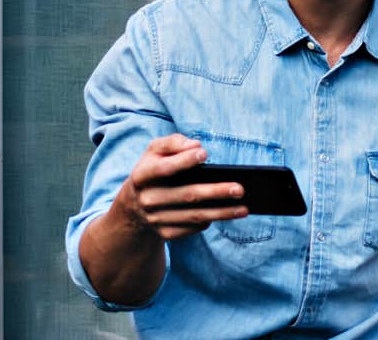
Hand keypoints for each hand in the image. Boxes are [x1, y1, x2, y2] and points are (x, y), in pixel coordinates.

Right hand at [109, 134, 247, 240]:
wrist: (133, 206)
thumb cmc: (153, 169)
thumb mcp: (154, 151)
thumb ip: (173, 143)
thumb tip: (195, 145)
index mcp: (142, 176)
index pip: (163, 169)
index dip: (182, 161)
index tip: (204, 153)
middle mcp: (147, 199)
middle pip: (186, 196)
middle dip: (215, 192)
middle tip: (240, 189)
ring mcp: (155, 219)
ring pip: (193, 216)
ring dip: (221, 213)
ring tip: (244, 208)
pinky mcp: (164, 233)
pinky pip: (191, 228)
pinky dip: (209, 222)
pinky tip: (226, 215)